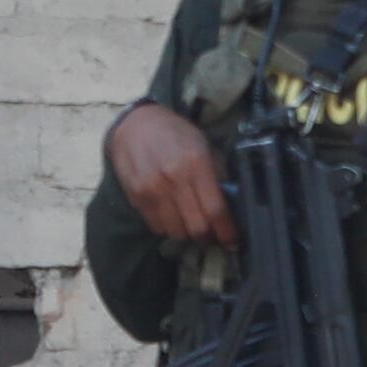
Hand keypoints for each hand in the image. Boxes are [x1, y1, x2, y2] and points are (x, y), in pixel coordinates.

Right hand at [107, 102, 235, 244]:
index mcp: (196, 163)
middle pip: (197, 227)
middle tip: (212, 235)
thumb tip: (229, 205)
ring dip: (187, 234)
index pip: (215, 209)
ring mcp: (152, 190)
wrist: (134, 125)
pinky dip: (168, 227)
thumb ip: (216, 174)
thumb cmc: (174, 133)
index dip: (226, 231)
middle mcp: (173, 179)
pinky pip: (156, 227)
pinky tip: (172, 217)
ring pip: (176, 232)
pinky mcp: (136, 197)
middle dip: (208, 237)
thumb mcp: (203, 145)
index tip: (232, 241)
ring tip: (191, 225)